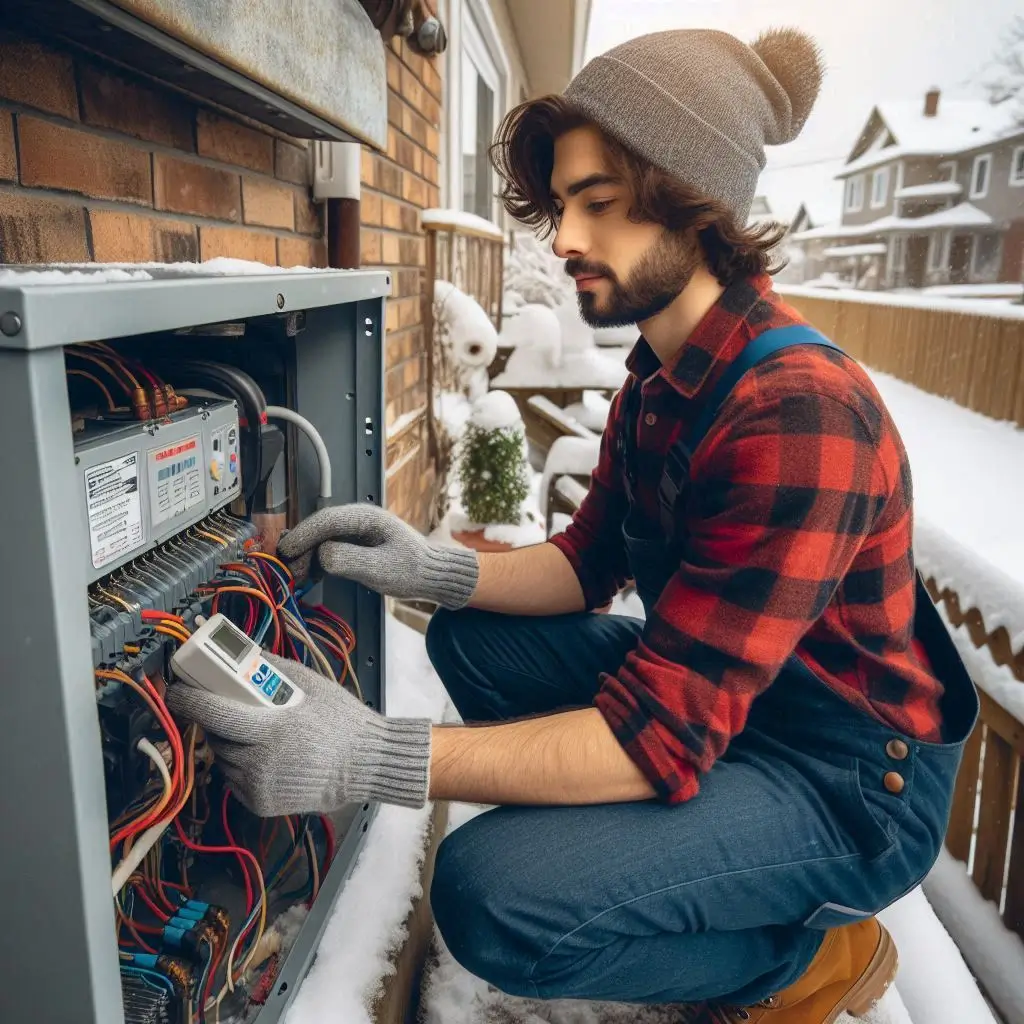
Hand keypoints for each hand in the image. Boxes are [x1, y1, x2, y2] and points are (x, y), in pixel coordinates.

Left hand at [165, 656, 431, 815]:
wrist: (364, 764)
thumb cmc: (342, 721)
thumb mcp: (311, 685)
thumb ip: (272, 669)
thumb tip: (241, 654)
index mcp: (272, 728)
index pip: (214, 713)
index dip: (189, 700)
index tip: (175, 689)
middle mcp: (260, 761)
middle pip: (215, 736)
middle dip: (215, 720)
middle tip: (228, 707)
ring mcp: (258, 786)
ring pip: (223, 760)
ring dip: (229, 744)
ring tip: (257, 734)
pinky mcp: (260, 803)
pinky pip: (235, 780)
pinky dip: (241, 766)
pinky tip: (265, 757)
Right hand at [277, 504, 478, 609]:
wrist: (432, 575)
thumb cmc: (413, 570)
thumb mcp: (381, 569)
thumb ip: (348, 560)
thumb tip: (320, 555)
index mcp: (367, 517)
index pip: (326, 520)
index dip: (303, 535)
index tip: (286, 551)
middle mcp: (358, 519)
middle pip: (320, 529)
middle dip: (301, 549)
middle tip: (289, 572)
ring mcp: (356, 531)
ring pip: (321, 539)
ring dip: (306, 557)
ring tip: (297, 577)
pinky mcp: (355, 545)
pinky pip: (328, 549)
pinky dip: (316, 561)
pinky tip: (310, 576)